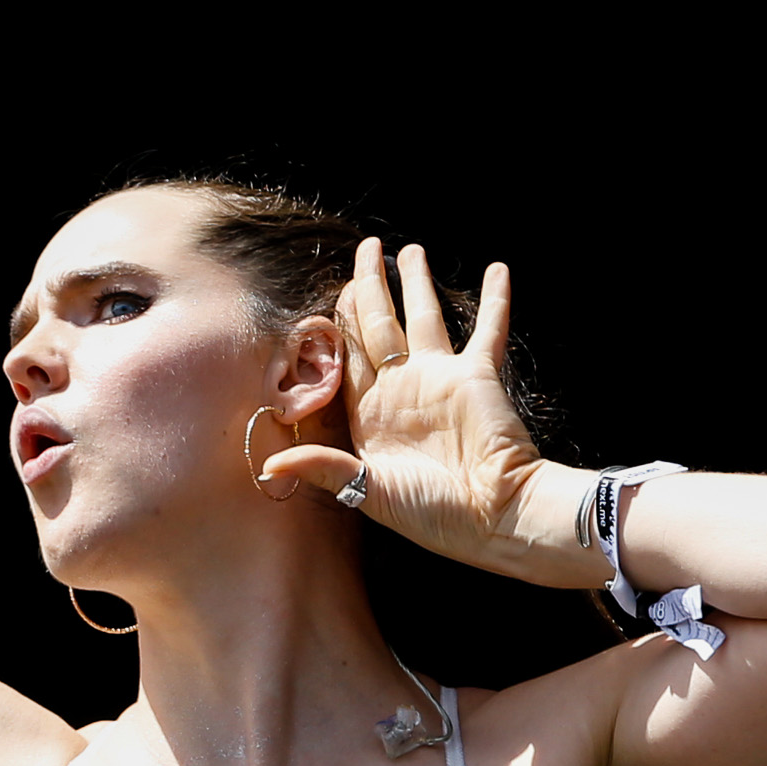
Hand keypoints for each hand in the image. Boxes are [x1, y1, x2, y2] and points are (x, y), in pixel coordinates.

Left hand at [263, 239, 593, 587]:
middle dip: (368, 288)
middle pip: (378, 326)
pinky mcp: (477, 375)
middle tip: (365, 251)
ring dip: (415, 282)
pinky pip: (488, 329)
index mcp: (371, 413)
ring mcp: (440, 377)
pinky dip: (495, 300)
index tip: (329, 293)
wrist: (493, 515)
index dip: (337, 324)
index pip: (346, 356)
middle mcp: (402, 388)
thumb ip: (322, 468)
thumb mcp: (368, 492)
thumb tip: (268, 465)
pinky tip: (497, 268)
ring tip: (407, 250)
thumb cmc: (432, 514)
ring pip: (423, 316)